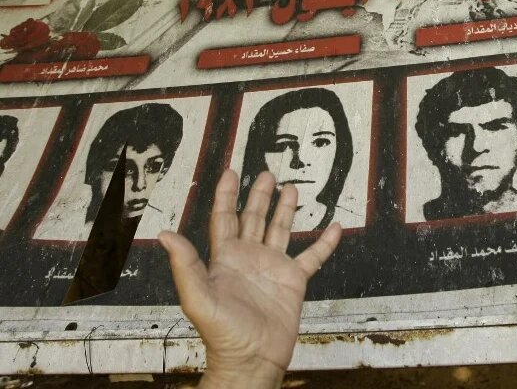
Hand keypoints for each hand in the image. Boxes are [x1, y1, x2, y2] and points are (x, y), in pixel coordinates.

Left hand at [158, 170, 341, 388]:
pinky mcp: (294, 281)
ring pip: (281, 230)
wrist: (252, 359)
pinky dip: (324, 242)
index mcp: (225, 258)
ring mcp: (273, 268)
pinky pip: (312, 256)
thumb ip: (184, 264)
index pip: (224, 218)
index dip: (226, 195)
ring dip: (286, 209)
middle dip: (259, 195)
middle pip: (254, 218)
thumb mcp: (198, 297)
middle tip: (266, 174)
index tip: (231, 173)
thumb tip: (166, 234)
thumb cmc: (222, 334)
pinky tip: (334, 228)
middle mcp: (249, 258)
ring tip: (291, 189)